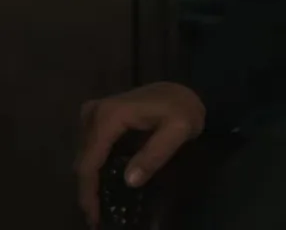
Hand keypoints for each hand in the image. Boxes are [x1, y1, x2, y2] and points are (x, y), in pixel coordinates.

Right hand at [75, 82, 206, 227]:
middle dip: (88, 190)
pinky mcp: (98, 117)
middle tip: (97, 215)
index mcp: (110, 116)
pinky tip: (105, 183)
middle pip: (83, 160)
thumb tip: (130, 181)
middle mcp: (94, 113)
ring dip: (91, 180)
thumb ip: (156, 154)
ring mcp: (94, 113)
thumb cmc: (183, 108)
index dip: (89, 191)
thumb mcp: (180, 130)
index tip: (94, 215)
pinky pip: (91, 147)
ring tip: (100, 204)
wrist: (183, 89)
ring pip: (85, 155)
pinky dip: (96, 166)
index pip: (90, 161)